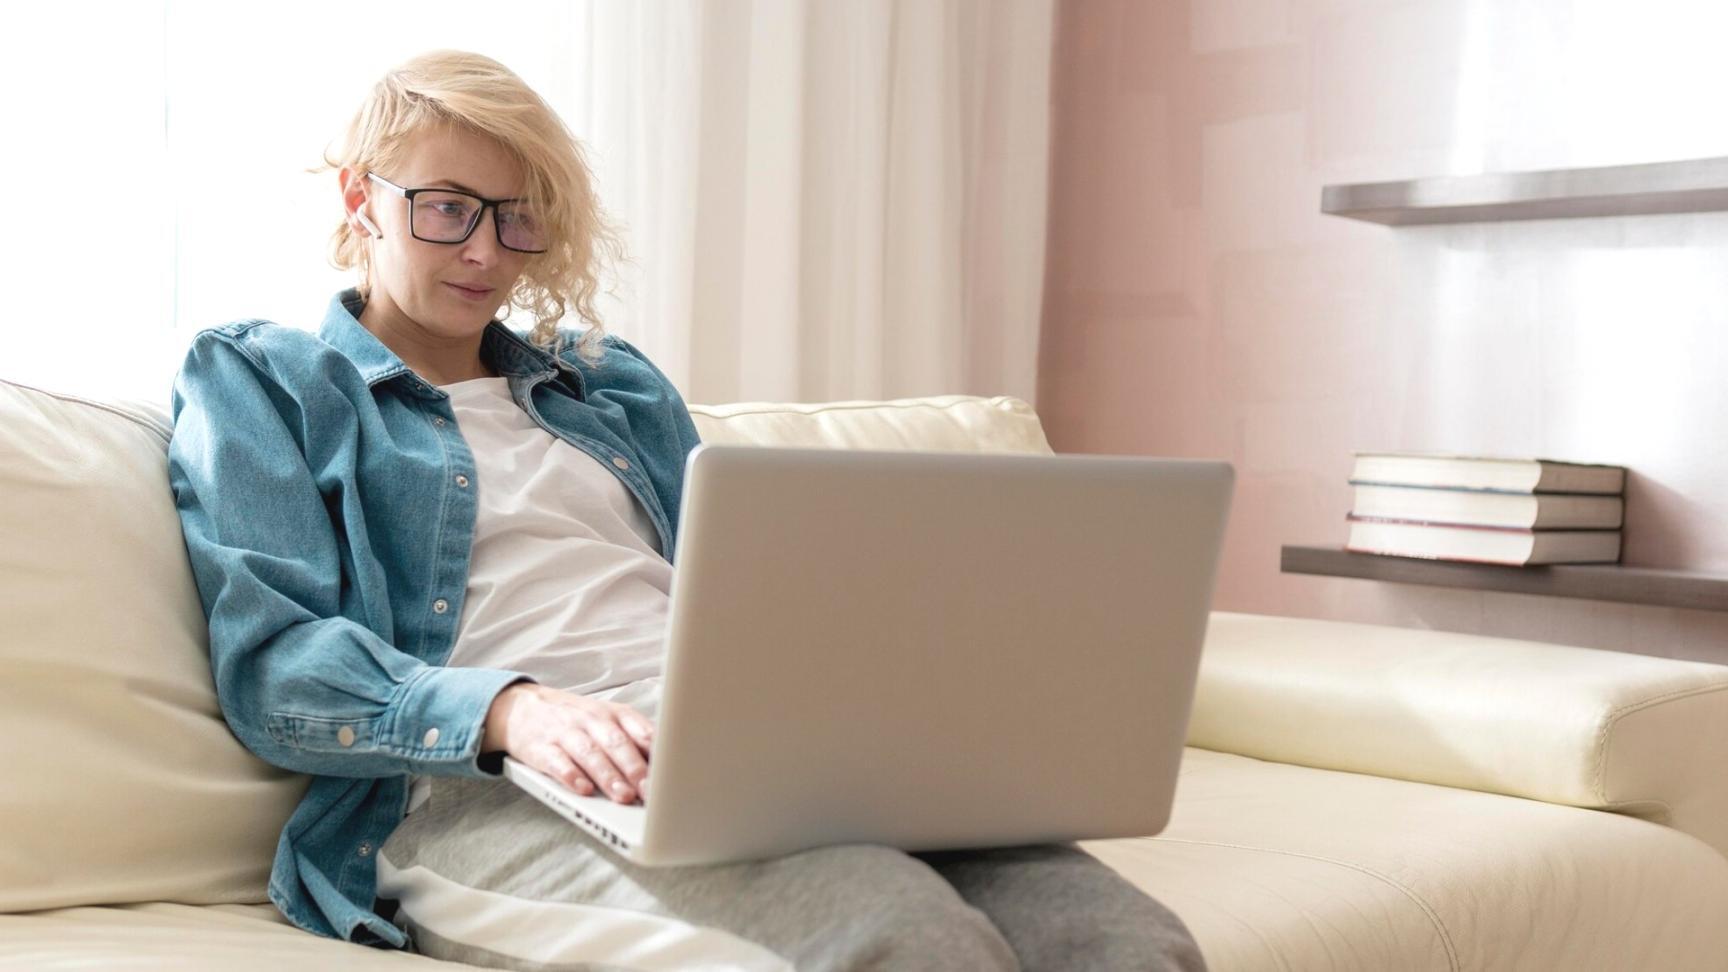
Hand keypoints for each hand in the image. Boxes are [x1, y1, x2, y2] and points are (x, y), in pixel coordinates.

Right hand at [482, 683, 653, 803]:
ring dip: (608, 776)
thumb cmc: (577, 720)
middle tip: (649, 790)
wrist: (522, 707)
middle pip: (616, 743)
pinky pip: (557, 762)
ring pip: (590, 754)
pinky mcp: (541, 748)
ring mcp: (565, 733)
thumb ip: (634, 741)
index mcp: (614, 714)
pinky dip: (570, 776)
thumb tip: (665, 769)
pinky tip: (583, 790)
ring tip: (622, 796)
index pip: (639, 729)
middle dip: (634, 768)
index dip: (656, 751)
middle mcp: (591, 720)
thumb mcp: (608, 721)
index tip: (670, 772)